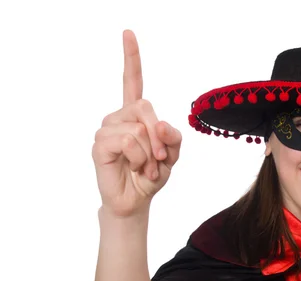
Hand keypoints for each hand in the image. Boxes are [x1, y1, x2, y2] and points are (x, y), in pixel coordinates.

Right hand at [92, 30, 181, 217]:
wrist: (136, 201)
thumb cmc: (151, 175)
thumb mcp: (172, 156)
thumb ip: (173, 138)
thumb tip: (160, 123)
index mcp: (135, 116)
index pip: (133, 82)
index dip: (131, 58)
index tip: (128, 33)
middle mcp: (118, 117)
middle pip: (145, 106)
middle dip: (160, 136)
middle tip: (161, 160)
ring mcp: (107, 130)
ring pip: (139, 128)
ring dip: (150, 153)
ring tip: (145, 168)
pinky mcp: (100, 145)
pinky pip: (129, 141)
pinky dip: (139, 158)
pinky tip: (134, 168)